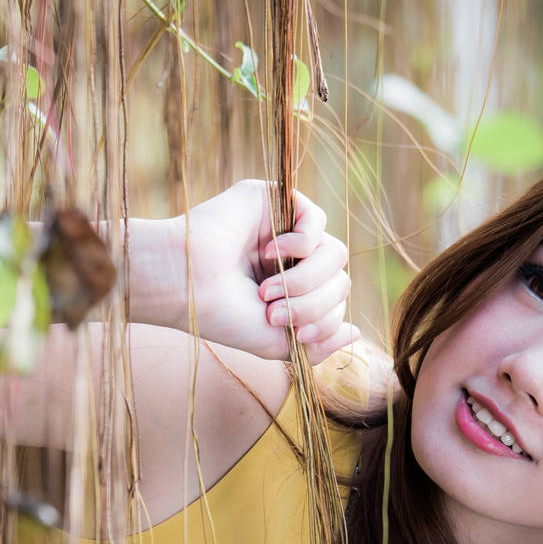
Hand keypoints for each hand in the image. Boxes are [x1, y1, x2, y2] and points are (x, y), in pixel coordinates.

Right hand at [131, 180, 358, 360]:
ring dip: (306, 279)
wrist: (186, 287)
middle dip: (313, 303)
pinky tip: (269, 251)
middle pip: (340, 280)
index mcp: (294, 290)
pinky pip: (317, 219)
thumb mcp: (279, 342)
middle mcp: (293, 260)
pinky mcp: (276, 201)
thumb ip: (320, 342)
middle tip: (272, 311)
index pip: (336, 302)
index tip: (295, 334)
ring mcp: (285, 230)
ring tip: (268, 289)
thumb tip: (356, 334)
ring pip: (335, 253)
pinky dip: (301, 242)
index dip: (326, 320)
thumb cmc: (223, 316)